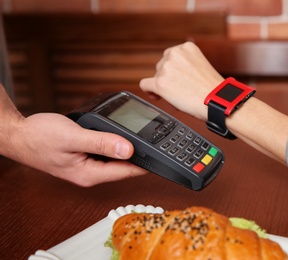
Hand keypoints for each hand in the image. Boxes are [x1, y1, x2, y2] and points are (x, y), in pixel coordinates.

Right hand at [8, 113, 147, 185]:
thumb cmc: (39, 137)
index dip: (147, 164)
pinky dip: (115, 144)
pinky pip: (106, 152)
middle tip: (156, 143)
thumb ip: (101, 143)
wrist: (19, 134)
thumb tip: (128, 149)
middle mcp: (91, 173)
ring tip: (143, 137)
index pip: (127, 172)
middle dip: (141, 156)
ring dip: (128, 149)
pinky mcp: (84, 157)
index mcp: (90, 174)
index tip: (162, 157)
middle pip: (125, 167)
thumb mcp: (73, 137)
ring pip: (116, 159)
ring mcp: (87, 166)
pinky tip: (120, 135)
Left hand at [139, 41, 224, 120]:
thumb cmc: (212, 88)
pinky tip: (157, 96)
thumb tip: (171, 73)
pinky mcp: (160, 83)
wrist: (217, 100)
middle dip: (168, 77)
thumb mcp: (201, 65)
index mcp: (186, 47)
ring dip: (163, 85)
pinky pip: (145, 85)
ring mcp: (166, 68)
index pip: (171, 57)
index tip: (178, 78)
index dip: (174, 70)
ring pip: (155, 76)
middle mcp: (174, 53)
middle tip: (181, 89)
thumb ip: (185, 64)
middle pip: (162, 66)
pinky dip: (149, 91)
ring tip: (178, 95)